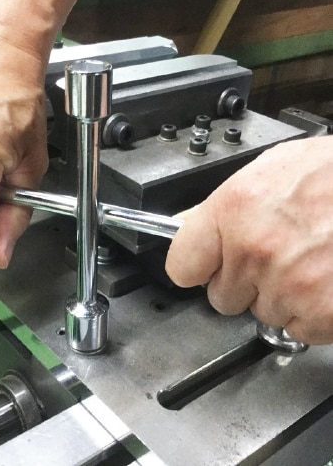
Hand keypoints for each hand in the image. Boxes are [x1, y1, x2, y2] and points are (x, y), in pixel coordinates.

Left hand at [165, 136, 332, 343]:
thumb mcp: (272, 170)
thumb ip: (224, 205)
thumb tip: (187, 223)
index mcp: (235, 209)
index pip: (183, 264)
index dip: (196, 267)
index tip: (205, 267)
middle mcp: (256, 250)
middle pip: (220, 297)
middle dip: (243, 283)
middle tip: (275, 256)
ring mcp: (289, 285)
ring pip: (261, 313)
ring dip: (280, 296)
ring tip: (310, 262)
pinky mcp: (323, 313)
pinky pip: (298, 329)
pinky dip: (312, 313)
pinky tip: (326, 281)